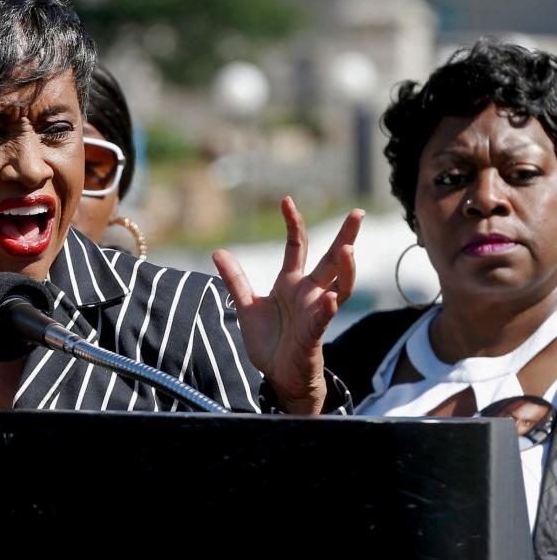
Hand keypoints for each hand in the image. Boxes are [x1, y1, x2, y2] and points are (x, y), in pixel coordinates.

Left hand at [213, 196, 362, 414]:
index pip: (298, 246)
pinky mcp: (314, 334)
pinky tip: (330, 296)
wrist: (277, 376)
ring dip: (345, 268)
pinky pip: (323, 318)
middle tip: (358, 213)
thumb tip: (218, 251)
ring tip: (348, 248)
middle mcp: (308, 293)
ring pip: (338, 285)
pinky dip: (327, 307)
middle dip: (345, 236)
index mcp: (291, 283)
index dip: (294, 224)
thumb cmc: (269, 342)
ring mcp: (315, 312)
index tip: (288, 200)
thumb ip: (235, 279)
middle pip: (331, 259)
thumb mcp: (246, 305)